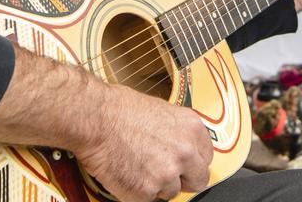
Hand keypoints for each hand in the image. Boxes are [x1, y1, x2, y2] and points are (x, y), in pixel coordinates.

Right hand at [76, 86, 211, 201]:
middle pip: (198, 180)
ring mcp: (167, 174)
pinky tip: (128, 171)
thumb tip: (180, 146)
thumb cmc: (119, 109)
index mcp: (192, 129)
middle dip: (183, 178)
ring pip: (171, 191)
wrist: (95, 119)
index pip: (206, 157)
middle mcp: (185, 153)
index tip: (183, 163)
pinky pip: (148, 199)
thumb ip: (177, 132)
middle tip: (163, 171)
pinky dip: (137, 191)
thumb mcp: (161, 110)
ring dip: (157, 184)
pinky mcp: (146, 192)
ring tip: (137, 165)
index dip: (192, 161)